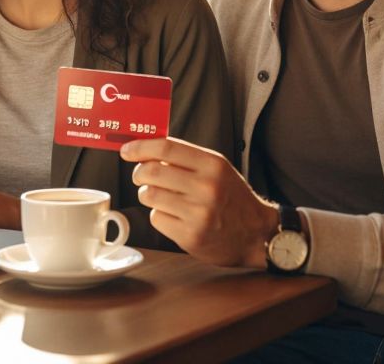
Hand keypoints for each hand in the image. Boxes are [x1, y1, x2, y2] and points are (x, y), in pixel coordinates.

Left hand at [121, 137, 278, 268]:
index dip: (141, 147)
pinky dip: (159, 215)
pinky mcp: (190, 236)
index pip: (167, 147)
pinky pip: (156, 218)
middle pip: (152, 171)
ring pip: (149, 195)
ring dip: (148, 194)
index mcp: (213, 165)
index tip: (127, 150)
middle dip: (139, 173)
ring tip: (161, 196)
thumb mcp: (217, 169)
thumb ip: (186, 158)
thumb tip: (146, 149)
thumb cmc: (232, 198)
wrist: (256, 234)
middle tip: (141, 175)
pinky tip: (174, 216)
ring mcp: (198, 213)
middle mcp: (207, 187)